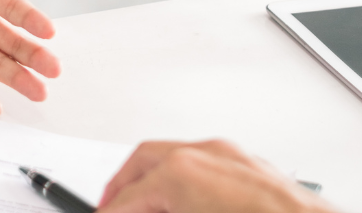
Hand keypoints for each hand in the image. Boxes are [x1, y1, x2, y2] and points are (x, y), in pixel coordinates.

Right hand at [98, 140, 333, 212]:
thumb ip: (159, 211)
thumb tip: (142, 209)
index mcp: (181, 174)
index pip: (129, 196)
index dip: (112, 210)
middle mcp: (203, 155)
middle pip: (144, 160)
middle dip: (123, 186)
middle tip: (113, 206)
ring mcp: (228, 156)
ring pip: (174, 155)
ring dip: (153, 178)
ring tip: (148, 205)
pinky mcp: (250, 165)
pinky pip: (203, 161)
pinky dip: (184, 177)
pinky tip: (185, 200)